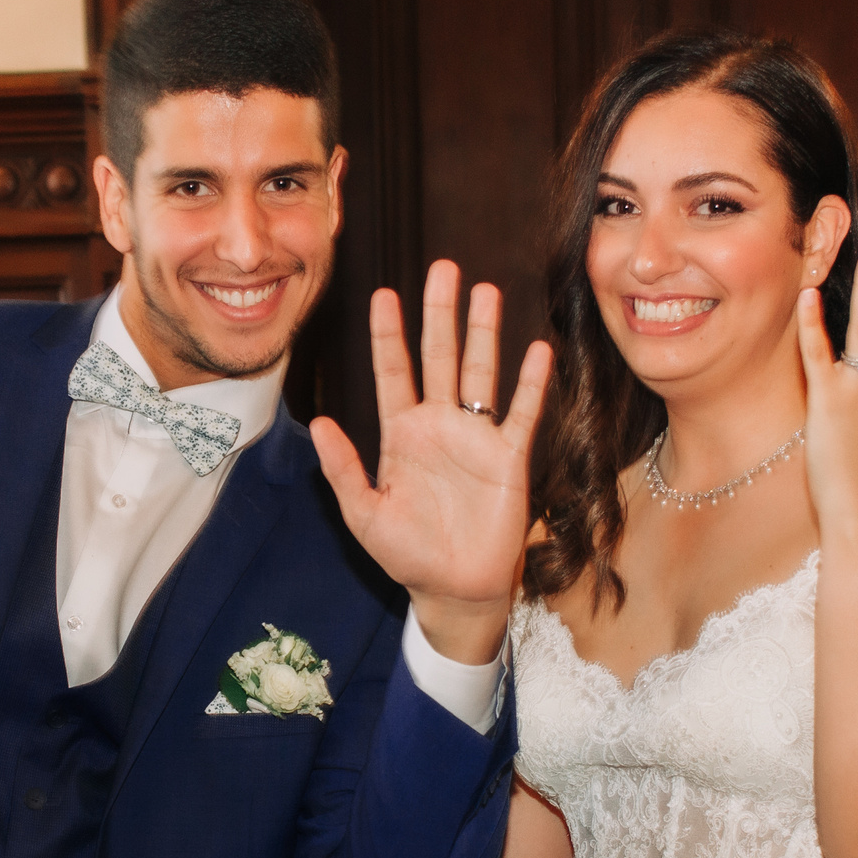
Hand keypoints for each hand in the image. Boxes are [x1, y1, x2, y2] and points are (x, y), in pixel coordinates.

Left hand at [308, 261, 552, 664]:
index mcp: (400, 434)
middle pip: (439, 357)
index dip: (388, 334)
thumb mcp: (364, 514)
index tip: (383, 294)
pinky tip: (538, 351)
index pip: (392, 372)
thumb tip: (319, 423)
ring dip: (483, 334)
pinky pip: (522, 414)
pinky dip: (532, 385)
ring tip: (485, 291)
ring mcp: (475, 437)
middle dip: (440, 314)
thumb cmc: (406, 554)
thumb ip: (343, 470)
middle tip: (442, 268)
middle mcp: (438, 425)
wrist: (453, 589)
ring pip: (479, 373)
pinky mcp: (508, 458)